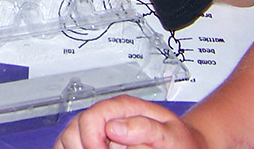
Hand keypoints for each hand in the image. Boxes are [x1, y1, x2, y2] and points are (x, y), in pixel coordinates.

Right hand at [55, 96, 202, 148]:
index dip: (92, 140)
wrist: (185, 146)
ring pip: (68, 138)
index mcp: (124, 108)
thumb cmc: (179, 141)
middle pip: (74, 129)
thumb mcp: (170, 133)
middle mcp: (108, 116)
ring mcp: (100, 129)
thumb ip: (144, 127)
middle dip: (84, 147)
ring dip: (76, 148)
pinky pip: (70, 145)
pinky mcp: (96, 141)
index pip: (92, 118)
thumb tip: (113, 127)